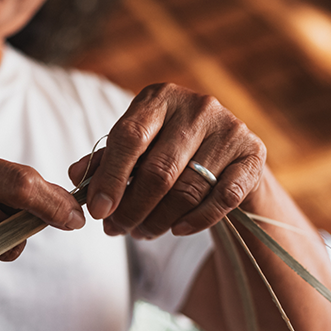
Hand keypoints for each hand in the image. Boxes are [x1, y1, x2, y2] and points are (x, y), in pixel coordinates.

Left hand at [68, 83, 265, 238]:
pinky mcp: (254, 154)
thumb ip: (107, 158)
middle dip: (132, 208)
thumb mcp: (139, 145)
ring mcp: (230, 128)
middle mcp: (197, 106)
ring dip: (159, 220)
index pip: (129, 136)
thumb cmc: (170, 148)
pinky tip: (177, 230)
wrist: (228, 153)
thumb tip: (76, 175)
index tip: (97, 210)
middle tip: (116, 230)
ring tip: (141, 233)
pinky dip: (196, 220)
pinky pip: (222, 199)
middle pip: (159, 170)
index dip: (110, 177)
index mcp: (160, 97)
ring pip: (187, 189)